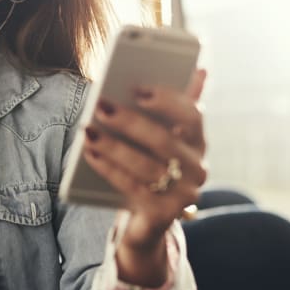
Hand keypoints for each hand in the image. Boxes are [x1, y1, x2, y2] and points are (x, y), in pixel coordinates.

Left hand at [82, 69, 207, 267]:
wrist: (147, 220)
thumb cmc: (152, 167)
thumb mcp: (163, 137)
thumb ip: (174, 106)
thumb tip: (201, 70)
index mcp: (198, 143)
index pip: (192, 116)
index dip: (167, 101)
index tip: (138, 89)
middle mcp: (198, 169)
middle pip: (164, 141)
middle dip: (130, 122)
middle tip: (100, 106)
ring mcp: (184, 194)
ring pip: (146, 166)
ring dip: (114, 146)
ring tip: (88, 130)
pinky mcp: (164, 214)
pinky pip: (133, 188)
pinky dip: (109, 168)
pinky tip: (89, 154)